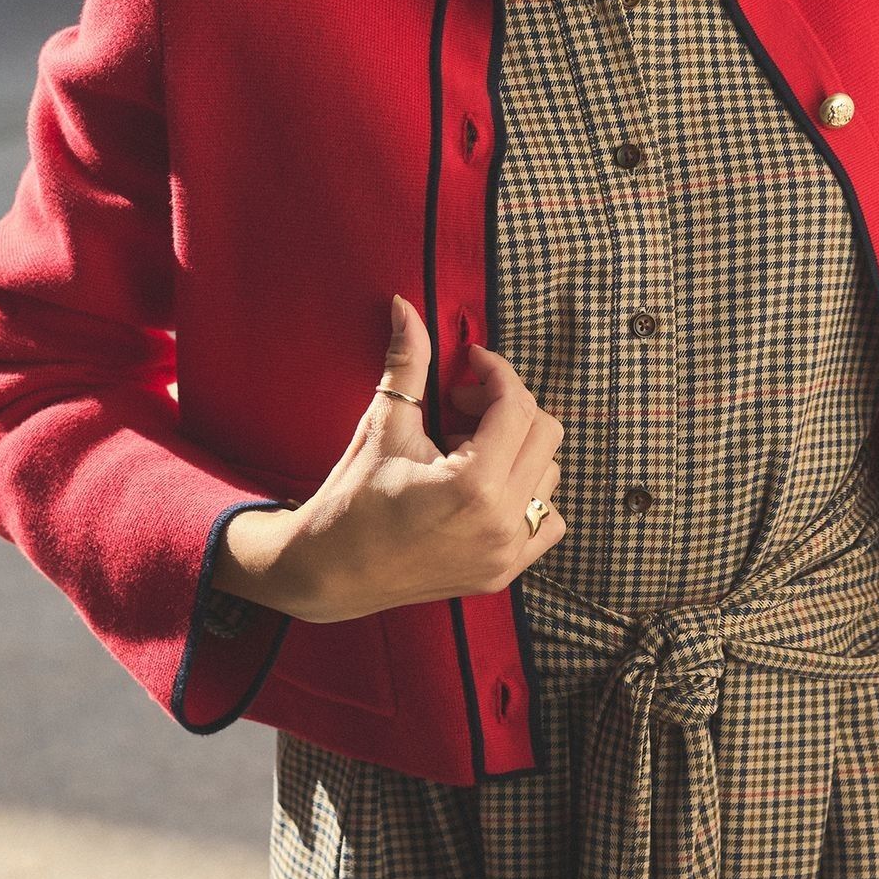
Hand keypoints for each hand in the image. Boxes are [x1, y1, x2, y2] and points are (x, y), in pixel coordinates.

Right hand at [271, 293, 566, 623]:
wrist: (329, 572)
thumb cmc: (350, 500)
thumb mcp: (383, 426)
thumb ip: (407, 364)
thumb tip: (406, 306)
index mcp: (474, 486)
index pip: (517, 406)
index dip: (497, 372)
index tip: (470, 363)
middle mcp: (501, 523)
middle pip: (544, 435)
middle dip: (507, 406)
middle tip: (461, 403)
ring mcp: (506, 553)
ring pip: (549, 475)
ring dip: (516, 449)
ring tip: (464, 448)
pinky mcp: (503, 572)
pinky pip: (547, 520)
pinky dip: (528, 494)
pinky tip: (485, 484)